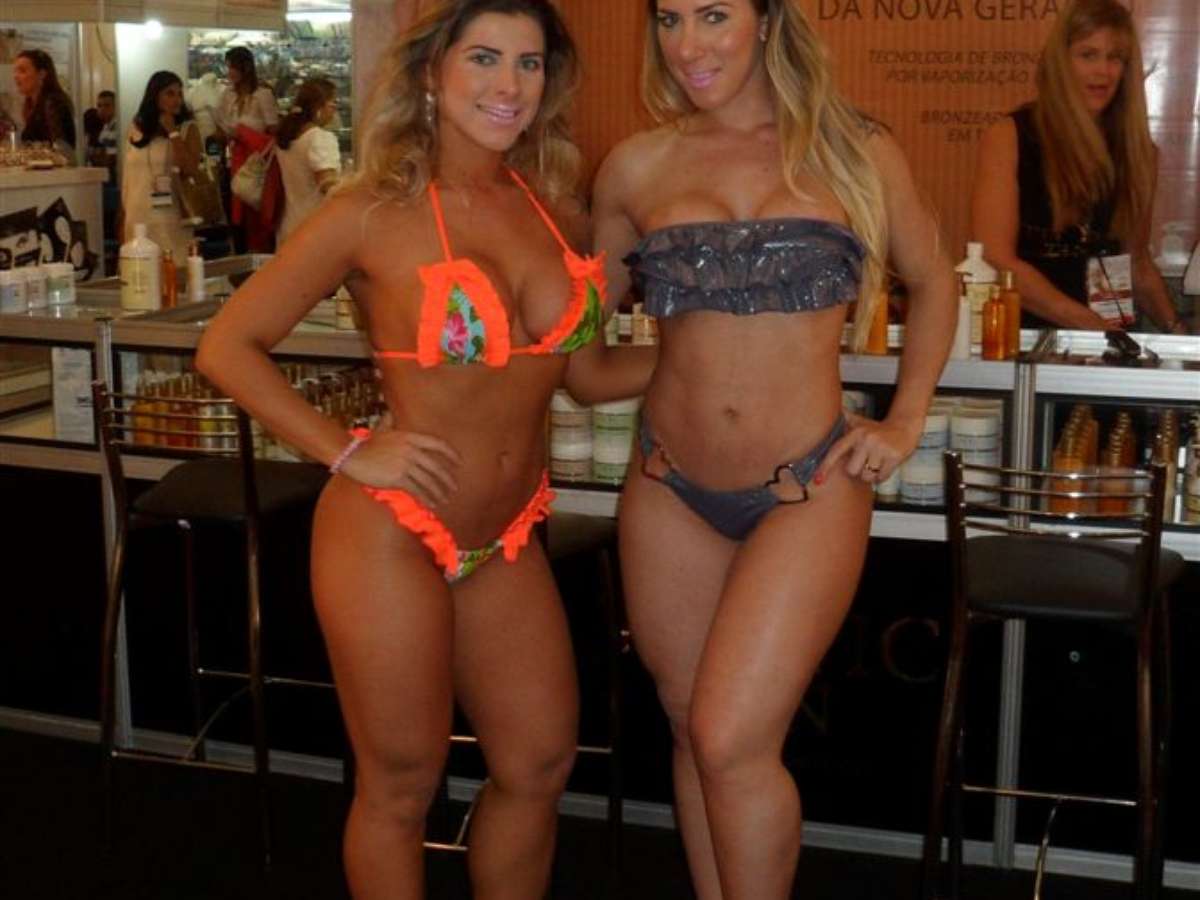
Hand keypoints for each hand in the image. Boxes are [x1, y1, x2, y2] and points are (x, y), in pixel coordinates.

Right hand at [339, 428, 461, 506]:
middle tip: (454, 487)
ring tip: (445, 499)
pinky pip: (417, 490)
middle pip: (436, 466)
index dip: (451, 454)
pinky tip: (431, 504)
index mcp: (410, 437)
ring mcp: (406, 464)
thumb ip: (390, 422)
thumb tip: (391, 413)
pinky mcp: (398, 478)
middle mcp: (411, 450)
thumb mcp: (381, 429)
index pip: (437, 444)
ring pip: (429, 481)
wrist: (351, 456)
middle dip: (447, 479)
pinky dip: (426, 498)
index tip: (459, 462)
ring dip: (439, 492)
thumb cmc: (365, 445)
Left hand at [815, 411, 920, 486]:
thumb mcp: (858, 422)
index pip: (836, 451)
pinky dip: (882, 476)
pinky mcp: (894, 457)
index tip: (817, 480)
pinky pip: (881, 478)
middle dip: (857, 471)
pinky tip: (885, 465)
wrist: (904, 426)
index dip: (825, 466)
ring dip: (870, 475)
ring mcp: (881, 448)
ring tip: (876, 463)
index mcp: (855, 433)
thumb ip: (842, 421)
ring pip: (867, 476)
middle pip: (852, 470)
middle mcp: (867, 439)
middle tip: (865, 461)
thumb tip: (824, 414)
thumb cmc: (877, 429)